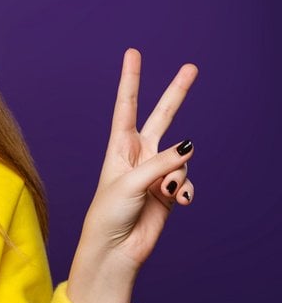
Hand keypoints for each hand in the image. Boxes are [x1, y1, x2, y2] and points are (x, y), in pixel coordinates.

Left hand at [67, 48, 197, 302]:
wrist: (115, 249)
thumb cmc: (109, 214)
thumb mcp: (130, 184)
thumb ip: (161, 162)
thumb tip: (189, 146)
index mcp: (119, 147)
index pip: (126, 106)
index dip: (131, 80)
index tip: (133, 53)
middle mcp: (139, 154)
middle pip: (161, 116)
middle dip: (176, 93)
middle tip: (192, 68)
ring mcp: (156, 171)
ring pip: (181, 156)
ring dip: (179, 173)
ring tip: (166, 191)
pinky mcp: (169, 190)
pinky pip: (187, 180)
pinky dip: (185, 189)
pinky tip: (177, 200)